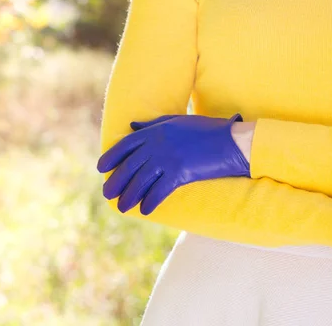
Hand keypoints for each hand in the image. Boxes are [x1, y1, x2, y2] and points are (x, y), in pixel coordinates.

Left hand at [97, 113, 249, 214]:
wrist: (231, 141)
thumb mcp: (178, 122)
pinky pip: (159, 190)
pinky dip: (150, 201)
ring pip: (141, 180)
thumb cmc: (208, 130)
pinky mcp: (180, 172)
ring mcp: (168, 158)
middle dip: (116, 181)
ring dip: (129, 195)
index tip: (101, 168)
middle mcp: (158, 144)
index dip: (111, 157)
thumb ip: (153, 125)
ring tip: (122, 207)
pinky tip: (145, 209)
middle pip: (130, 165)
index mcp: (156, 130)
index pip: (126, 144)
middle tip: (108, 194)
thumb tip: (132, 126)